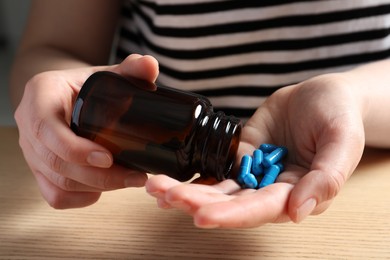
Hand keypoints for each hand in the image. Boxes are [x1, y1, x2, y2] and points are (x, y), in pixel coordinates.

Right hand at [15, 54, 158, 208]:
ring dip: (96, 187)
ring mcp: (32, 152)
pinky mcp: (40, 171)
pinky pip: (55, 196)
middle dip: (98, 176)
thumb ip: (130, 69)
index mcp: (40, 96)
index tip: (108, 157)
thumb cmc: (85, 85)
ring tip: (128, 180)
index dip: (75, 148)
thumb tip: (152, 65)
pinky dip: (82, 198)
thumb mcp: (105, 73)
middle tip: (135, 176)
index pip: (46, 128)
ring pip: (58, 183)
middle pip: (55, 163)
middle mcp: (29, 126)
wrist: (65, 96)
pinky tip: (104, 188)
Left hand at [145, 73, 364, 227]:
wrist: (323, 94)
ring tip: (157, 188)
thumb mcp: (343, 141)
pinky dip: (192, 175)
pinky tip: (167, 179)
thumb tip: (298, 211)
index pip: (261, 209)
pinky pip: (214, 167)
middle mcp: (271, 189)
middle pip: (231, 203)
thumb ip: (326, 177)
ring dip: (187, 190)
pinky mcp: (240, 154)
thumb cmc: (339, 115)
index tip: (201, 215)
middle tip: (166, 197)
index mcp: (299, 192)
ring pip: (218, 188)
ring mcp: (254, 172)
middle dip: (198, 203)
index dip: (232, 214)